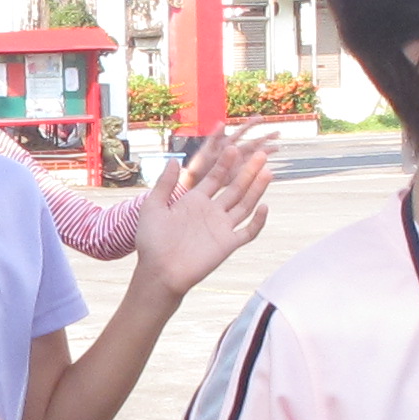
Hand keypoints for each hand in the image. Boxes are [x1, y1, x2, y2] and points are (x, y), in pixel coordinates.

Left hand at [128, 129, 273, 299]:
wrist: (158, 271)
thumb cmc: (151, 241)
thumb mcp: (153, 207)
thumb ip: (164, 184)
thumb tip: (175, 160)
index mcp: (194, 201)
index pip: (215, 177)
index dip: (225, 163)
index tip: (234, 148)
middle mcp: (211, 212)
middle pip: (235, 187)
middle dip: (248, 171)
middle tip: (261, 154)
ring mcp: (221, 228)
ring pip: (245, 204)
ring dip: (257, 189)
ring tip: (268, 171)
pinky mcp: (227, 245)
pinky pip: (248, 232)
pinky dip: (258, 221)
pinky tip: (264, 206)